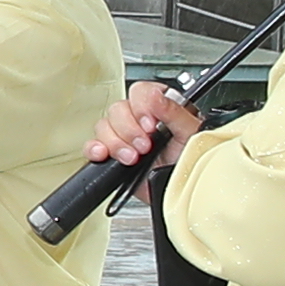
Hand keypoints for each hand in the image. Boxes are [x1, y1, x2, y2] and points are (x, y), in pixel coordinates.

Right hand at [84, 79, 203, 169]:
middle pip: (118, 109)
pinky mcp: (112, 156)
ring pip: (103, 126)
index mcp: (161, 108)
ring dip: (116, 143)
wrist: (180, 193)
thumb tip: (155, 95)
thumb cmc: (192, 164)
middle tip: (145, 146)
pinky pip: (92, 145)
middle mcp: (140, 120)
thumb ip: (175, 112)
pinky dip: (95, 149)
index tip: (150, 125)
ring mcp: (125, 138)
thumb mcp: (191, 134)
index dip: (141, 107)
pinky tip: (104, 154)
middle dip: (129, 130)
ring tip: (133, 158)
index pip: (140, 92)